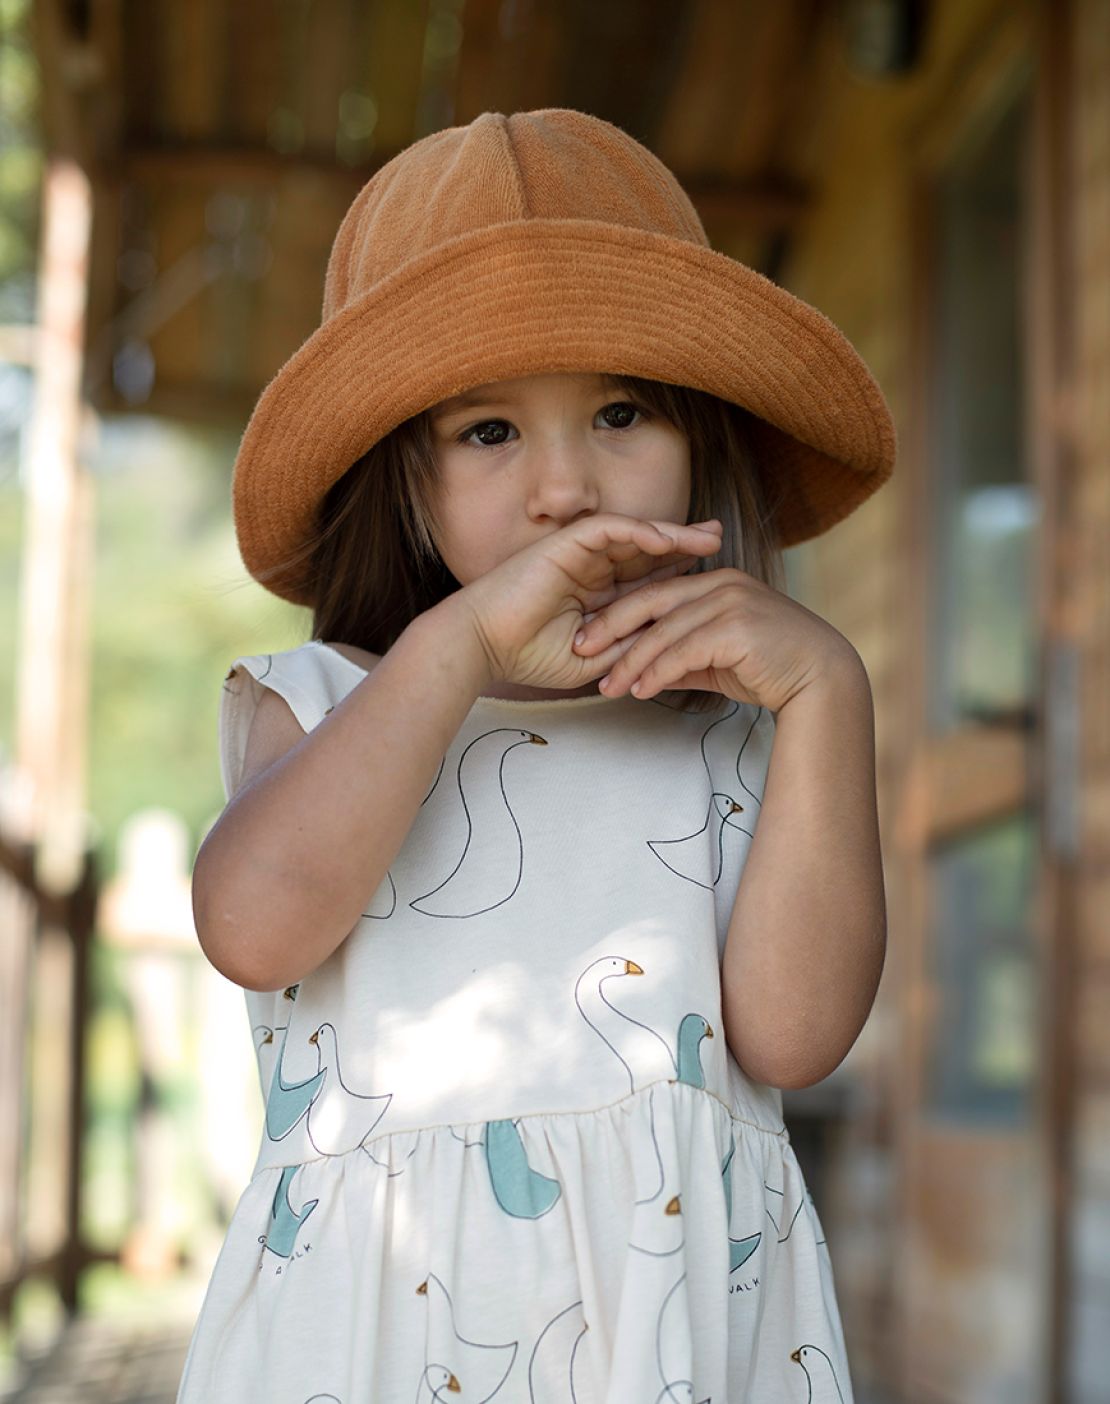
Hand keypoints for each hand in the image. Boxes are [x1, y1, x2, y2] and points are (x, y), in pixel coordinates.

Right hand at [451, 514, 724, 691]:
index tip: (715, 578)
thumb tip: (671, 639)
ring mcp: (579, 552)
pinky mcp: (565, 542)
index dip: (678, 574)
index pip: (645, 578)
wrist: (483, 645)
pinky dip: (639, 531)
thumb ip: (629, 644)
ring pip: (635, 535)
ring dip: (672, 534)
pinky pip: (609, 529)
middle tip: (720, 539)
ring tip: (708, 537)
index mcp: (597, 593)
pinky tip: (667, 537)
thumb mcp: (594, 658)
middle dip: (685, 545)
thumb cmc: (528, 656)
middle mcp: (591, 568)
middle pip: (647, 550)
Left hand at [571, 565, 863, 713]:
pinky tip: (640, 690)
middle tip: (579, 652)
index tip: (588, 639)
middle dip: (611, 628)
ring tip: (607, 686)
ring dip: (631, 660)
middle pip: (650, 602)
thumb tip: (644, 675)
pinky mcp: (737, 627)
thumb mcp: (718, 660)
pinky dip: (657, 671)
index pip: (654, 593)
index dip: (618, 615)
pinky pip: (684, 650)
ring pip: (664, 630)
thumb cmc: (771, 669)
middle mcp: (721, 583)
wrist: (821, 680)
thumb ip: (682, 660)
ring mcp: (730, 601)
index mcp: (716, 581)